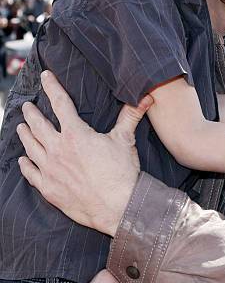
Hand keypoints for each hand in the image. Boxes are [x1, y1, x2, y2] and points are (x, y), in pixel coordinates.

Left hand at [17, 70, 152, 235]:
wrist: (118, 206)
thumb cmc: (122, 172)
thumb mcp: (125, 140)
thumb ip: (131, 116)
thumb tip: (146, 96)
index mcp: (76, 134)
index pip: (60, 103)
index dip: (52, 87)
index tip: (45, 76)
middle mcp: (58, 149)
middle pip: (38, 125)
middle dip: (31, 113)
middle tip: (27, 106)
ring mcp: (51, 170)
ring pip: (30, 147)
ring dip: (24, 135)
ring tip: (20, 127)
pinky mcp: (49, 188)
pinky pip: (30, 173)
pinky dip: (25, 164)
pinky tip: (23, 160)